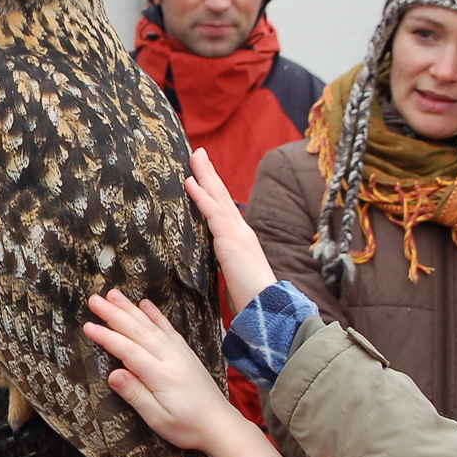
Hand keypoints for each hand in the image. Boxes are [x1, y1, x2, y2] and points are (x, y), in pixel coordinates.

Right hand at [84, 289, 281, 456]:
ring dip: (130, 309)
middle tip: (93, 300)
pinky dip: (155, 315)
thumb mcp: (158, 419)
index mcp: (161, 376)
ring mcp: (180, 353)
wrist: (220, 425)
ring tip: (113, 294)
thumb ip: (135, 395)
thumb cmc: (186, 427)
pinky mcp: (186, 353)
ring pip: (151, 325)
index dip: (107, 337)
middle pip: (138, 331)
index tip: (87, 326)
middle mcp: (170, 358)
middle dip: (114, 314)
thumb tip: (113, 375)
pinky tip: (145, 304)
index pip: (128, 351)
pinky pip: (168, 328)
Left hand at [185, 148, 275, 312]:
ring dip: (205, 175)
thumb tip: (213, 261)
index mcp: (240, 236)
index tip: (203, 173)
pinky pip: (212, 213)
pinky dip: (201, 196)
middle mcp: (240, 229)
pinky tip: (192, 182)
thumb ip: (224, 261)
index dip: (213, 188)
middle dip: (209, 172)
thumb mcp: (233, 272)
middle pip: (222, 194)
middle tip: (198, 152)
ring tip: (195, 157)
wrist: (265, 305)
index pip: (224, 207)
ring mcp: (236, 232)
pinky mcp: (230, 240)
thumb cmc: (249, 294)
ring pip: (218, 197)